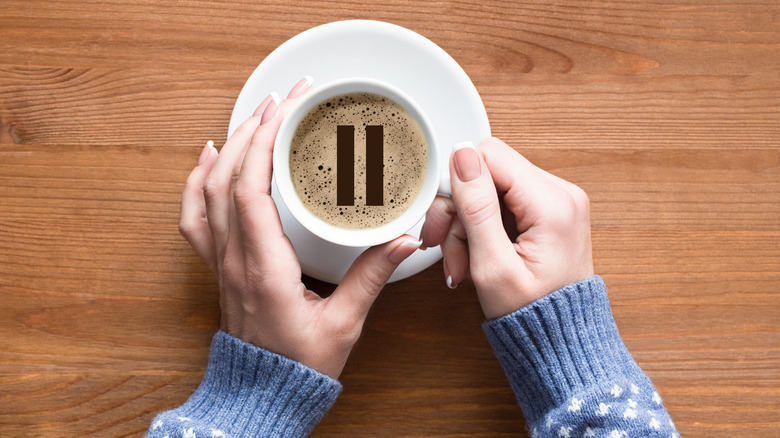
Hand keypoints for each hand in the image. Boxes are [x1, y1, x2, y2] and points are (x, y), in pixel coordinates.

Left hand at [178, 77, 420, 377]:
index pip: (250, 190)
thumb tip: (401, 240)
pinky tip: (209, 156)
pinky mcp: (220, 266)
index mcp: (264, 269)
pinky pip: (195, 216)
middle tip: (284, 98)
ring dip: (230, 146)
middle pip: (227, 177)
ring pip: (208, 190)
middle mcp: (234, 259)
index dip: (263, 142)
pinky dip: (197, 180)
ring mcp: (221, 261)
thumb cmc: (298, 366)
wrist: (261, 394)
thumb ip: (371, 277)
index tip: (286, 109)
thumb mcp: (343, 323)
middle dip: (254, 128)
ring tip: (255, 115)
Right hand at [420, 137, 593, 318]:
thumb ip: (477, 207)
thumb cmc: (531, 315)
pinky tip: (476, 257)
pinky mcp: (547, 211)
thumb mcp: (493, 266)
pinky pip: (501, 203)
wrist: (559, 341)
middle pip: (487, 173)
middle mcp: (561, 193)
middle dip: (459, 213)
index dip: (457, 183)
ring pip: (489, 189)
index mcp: (553, 204)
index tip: (445, 223)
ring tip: (463, 265)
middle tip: (448, 251)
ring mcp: (556, 201)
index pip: (489, 155)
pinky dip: (482, 228)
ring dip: (467, 226)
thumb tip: (462, 155)